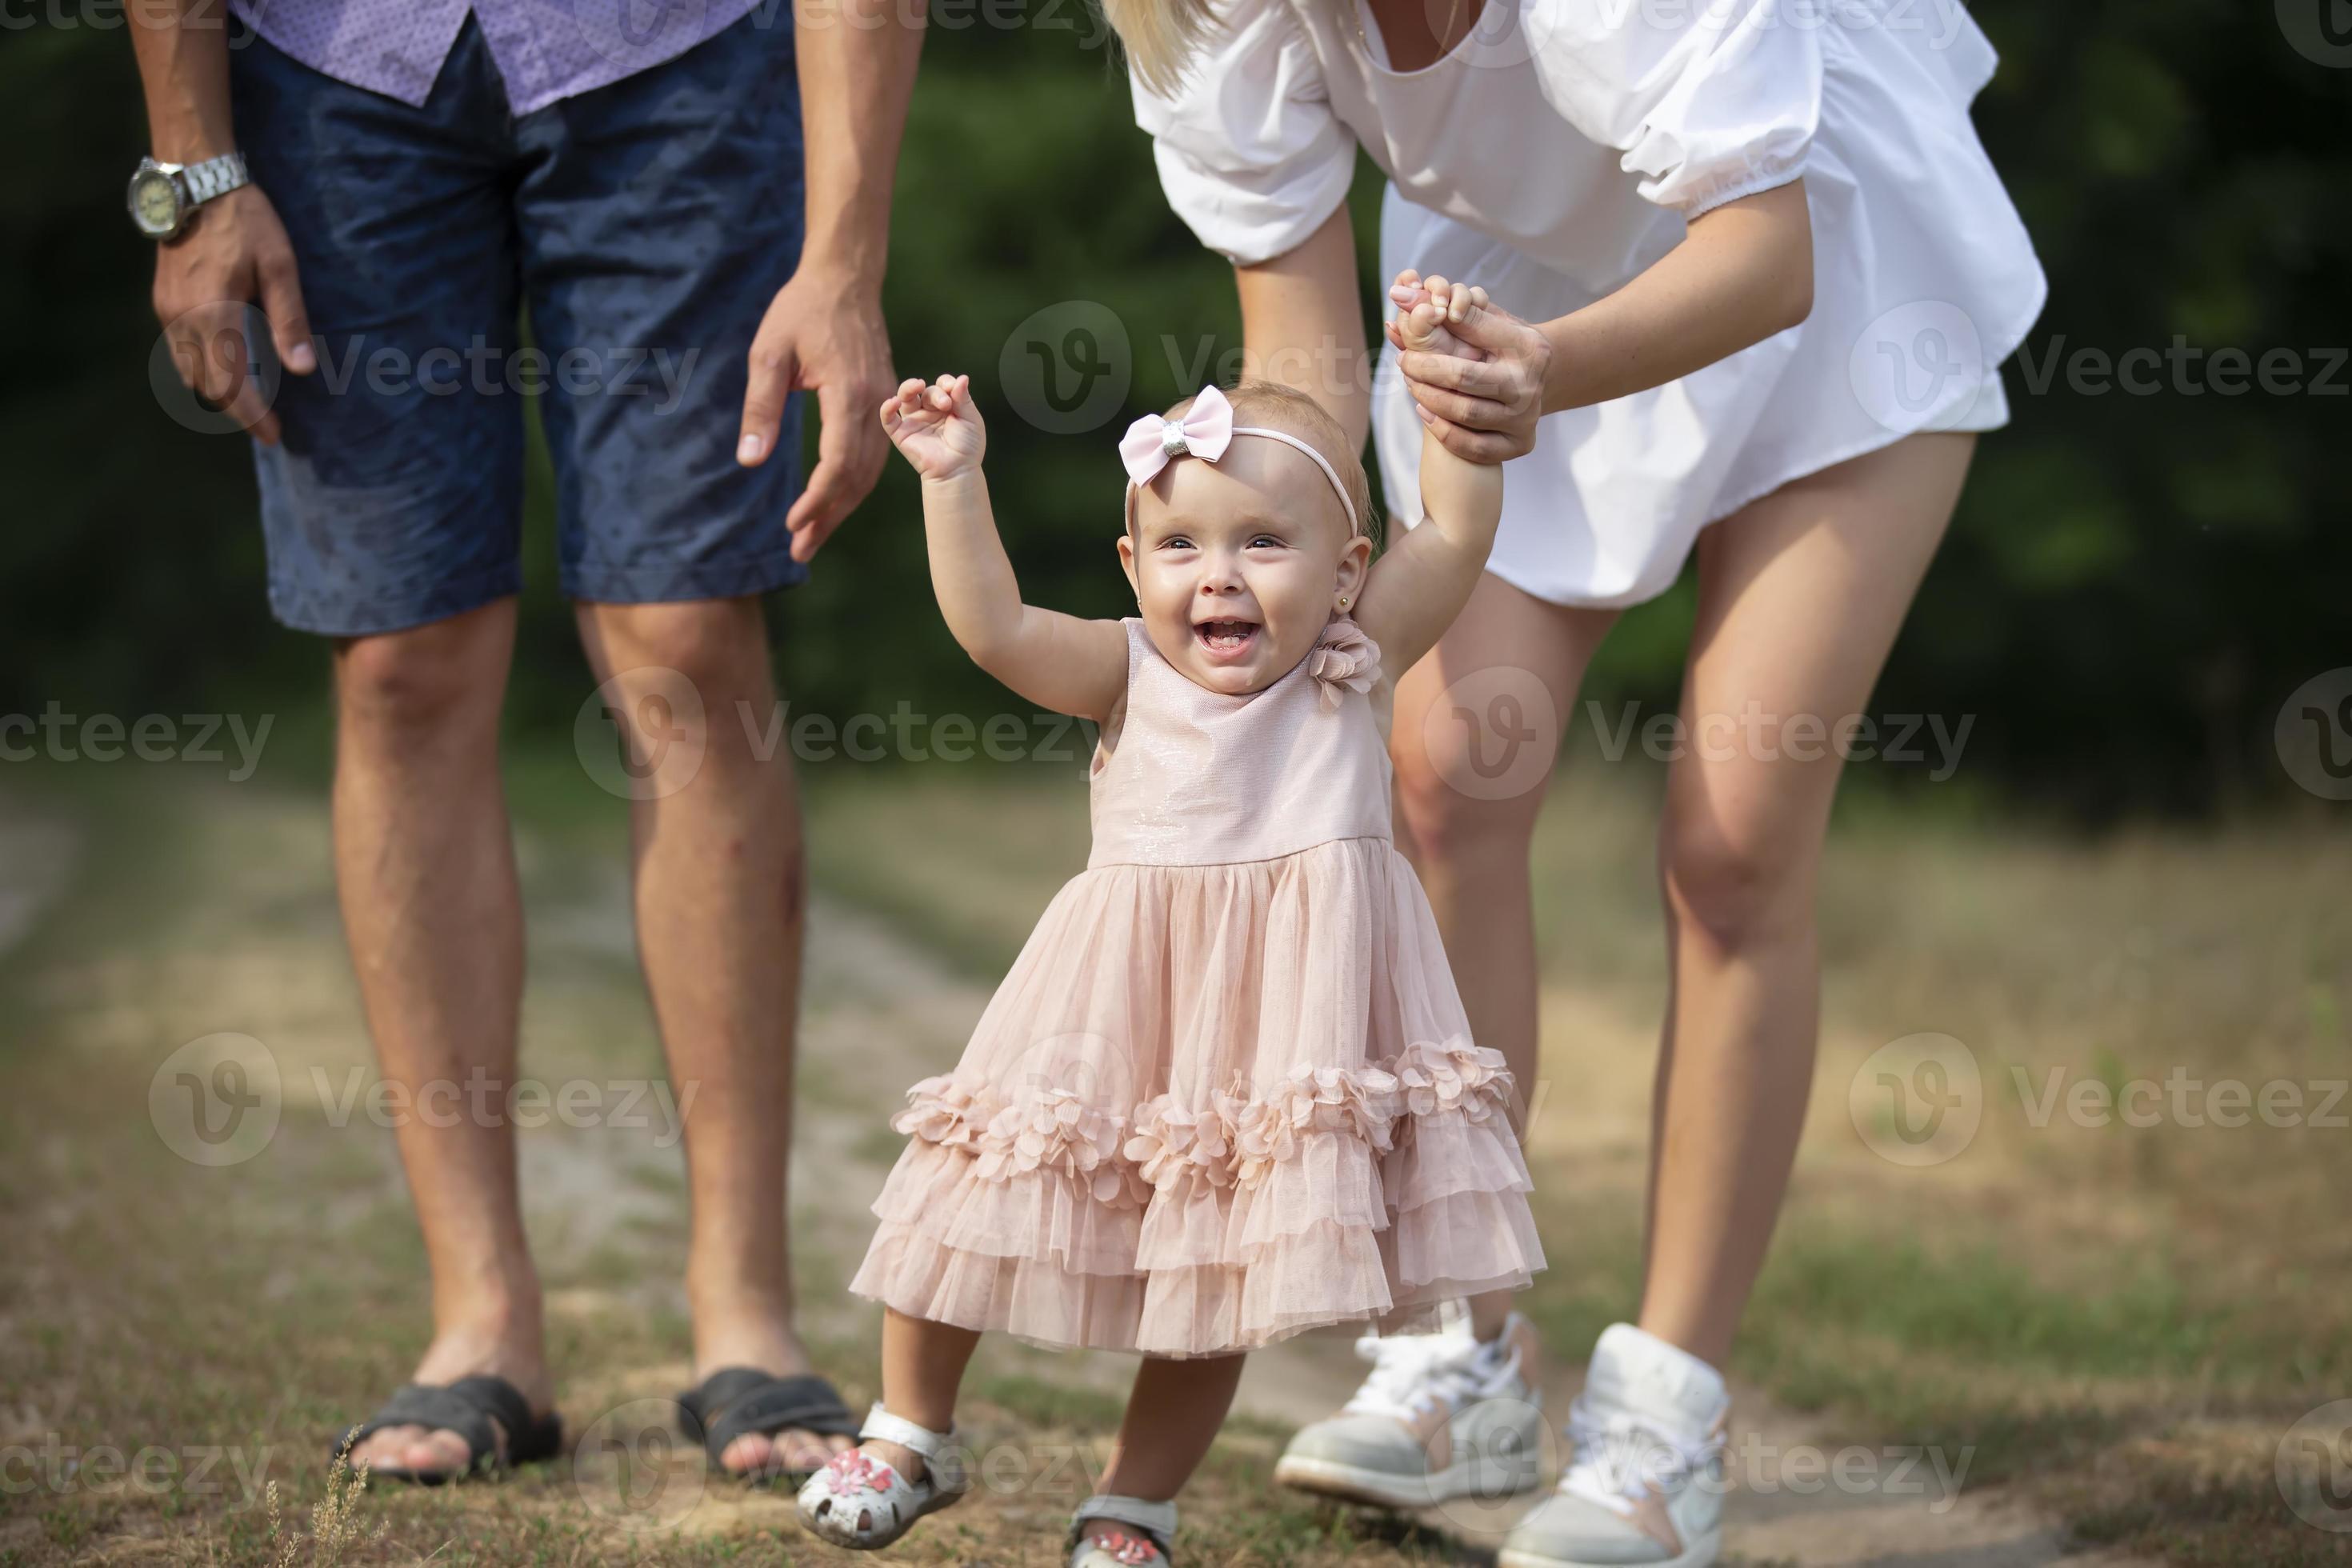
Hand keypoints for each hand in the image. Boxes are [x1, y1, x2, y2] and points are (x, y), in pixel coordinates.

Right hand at [151, 185, 314, 444]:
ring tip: (252, 400)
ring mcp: (166, 310)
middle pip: (206, 386)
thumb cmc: (246, 221)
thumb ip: (290, 320)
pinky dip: (203, 368)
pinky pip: (179, 351)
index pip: (230, 385)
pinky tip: (228, 366)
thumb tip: (302, 370)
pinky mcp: (162, 301)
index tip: (275, 436)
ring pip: (188, 371)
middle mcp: (181, 319)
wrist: (197, 182)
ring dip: (217, 391)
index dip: (253, 416)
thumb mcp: (279, 267)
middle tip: (269, 423)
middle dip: (238, 409)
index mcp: (213, 314)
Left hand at [739, 263, 896, 562]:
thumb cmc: (802, 311)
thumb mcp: (769, 354)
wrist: (845, 279)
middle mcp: (876, 405)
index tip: (791, 525)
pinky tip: (833, 501)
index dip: (817, 501)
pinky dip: (854, 485)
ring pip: (871, 472)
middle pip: (858, 479)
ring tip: (811, 536)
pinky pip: (875, 456)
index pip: (839, 465)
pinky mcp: (886, 405)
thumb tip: (749, 460)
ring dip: (841, 508)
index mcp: (849, 394)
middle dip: (828, 518)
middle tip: (799, 551)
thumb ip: (760, 408)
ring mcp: (886, 406)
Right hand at [880, 373, 984, 480]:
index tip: (954, 390)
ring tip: (917, 384)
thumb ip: (964, 398)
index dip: (947, 383)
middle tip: (945, 404)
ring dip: (908, 387)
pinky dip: (886, 408)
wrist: (957, 470)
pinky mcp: (901, 434)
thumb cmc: (967, 447)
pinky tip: (893, 401)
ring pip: (904, 397)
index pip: (942, 385)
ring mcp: (914, 421)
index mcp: (947, 406)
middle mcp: (929, 411)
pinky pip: (888, 418)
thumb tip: (962, 377)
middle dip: (935, 392)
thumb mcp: (971, 419)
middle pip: (925, 390)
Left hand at [1384, 268, 1550, 462]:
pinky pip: (1475, 448)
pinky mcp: (1521, 444)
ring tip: (1412, 385)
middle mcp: (1529, 385)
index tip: (1406, 346)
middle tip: (1404, 363)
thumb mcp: (1489, 321)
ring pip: (1466, 414)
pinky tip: (1425, 413)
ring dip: (1430, 399)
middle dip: (1425, 371)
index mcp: (1528, 348)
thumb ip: (1453, 309)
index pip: (1470, 344)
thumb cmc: (1503, 344)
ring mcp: (1526, 418)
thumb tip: (1401, 293)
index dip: (1431, 347)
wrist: (1538, 378)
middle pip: (1464, 380)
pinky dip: (1444, 432)